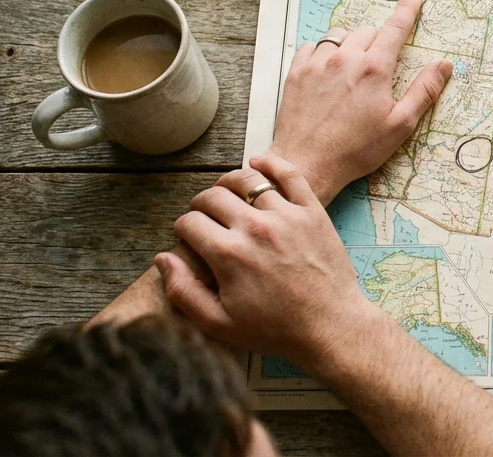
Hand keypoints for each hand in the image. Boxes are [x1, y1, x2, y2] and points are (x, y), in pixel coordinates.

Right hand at [156, 153, 377, 367]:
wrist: (330, 326)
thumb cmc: (274, 330)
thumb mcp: (219, 323)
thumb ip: (183, 291)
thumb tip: (162, 258)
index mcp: (228, 255)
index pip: (189, 223)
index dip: (182, 228)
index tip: (188, 236)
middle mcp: (254, 228)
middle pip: (213, 197)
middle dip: (200, 204)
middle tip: (204, 216)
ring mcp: (286, 215)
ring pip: (247, 179)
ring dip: (229, 183)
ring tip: (226, 193)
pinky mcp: (312, 211)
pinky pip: (290, 174)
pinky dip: (270, 162)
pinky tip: (257, 163)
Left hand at [269, 0, 452, 204]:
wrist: (307, 162)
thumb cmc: (356, 149)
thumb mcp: (400, 124)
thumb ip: (424, 90)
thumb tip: (444, 64)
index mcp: (374, 69)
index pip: (395, 28)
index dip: (407, 10)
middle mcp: (345, 58)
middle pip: (367, 31)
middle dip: (378, 40)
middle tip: (379, 66)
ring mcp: (317, 63)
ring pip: (339, 35)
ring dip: (350, 44)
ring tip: (352, 68)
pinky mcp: (297, 72)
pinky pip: (312, 46)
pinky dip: (323, 52)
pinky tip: (327, 71)